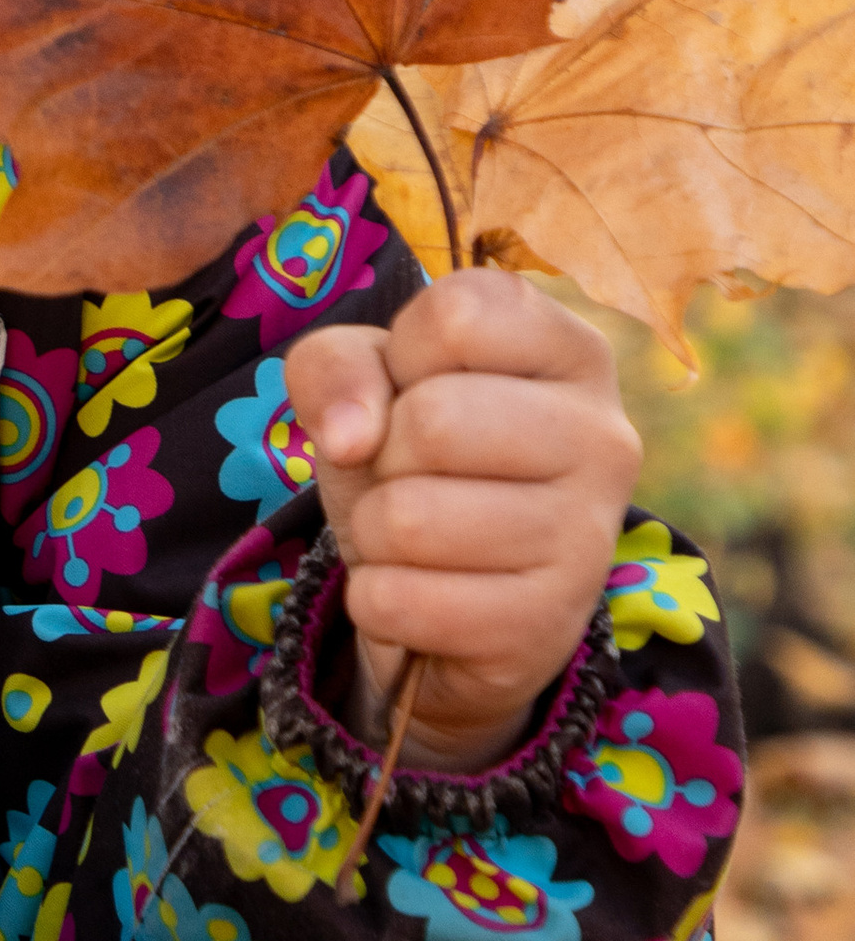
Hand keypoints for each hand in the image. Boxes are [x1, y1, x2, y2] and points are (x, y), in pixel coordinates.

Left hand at [283, 268, 636, 771]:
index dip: (402, 355)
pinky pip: (400, 602)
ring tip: (420, 537)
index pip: (457, 314)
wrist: (452, 598)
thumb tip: (351, 437)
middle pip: (432, 420)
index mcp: (573, 351)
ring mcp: (588, 536)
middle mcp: (605, 436)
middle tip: (418, 476)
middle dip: (385, 455)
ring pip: (409, 520)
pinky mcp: (549, 626)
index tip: (423, 388)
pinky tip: (425, 594)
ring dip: (376, 533)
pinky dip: (378, 600)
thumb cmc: (416, 461)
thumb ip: (334, 365)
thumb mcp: (364, 384)